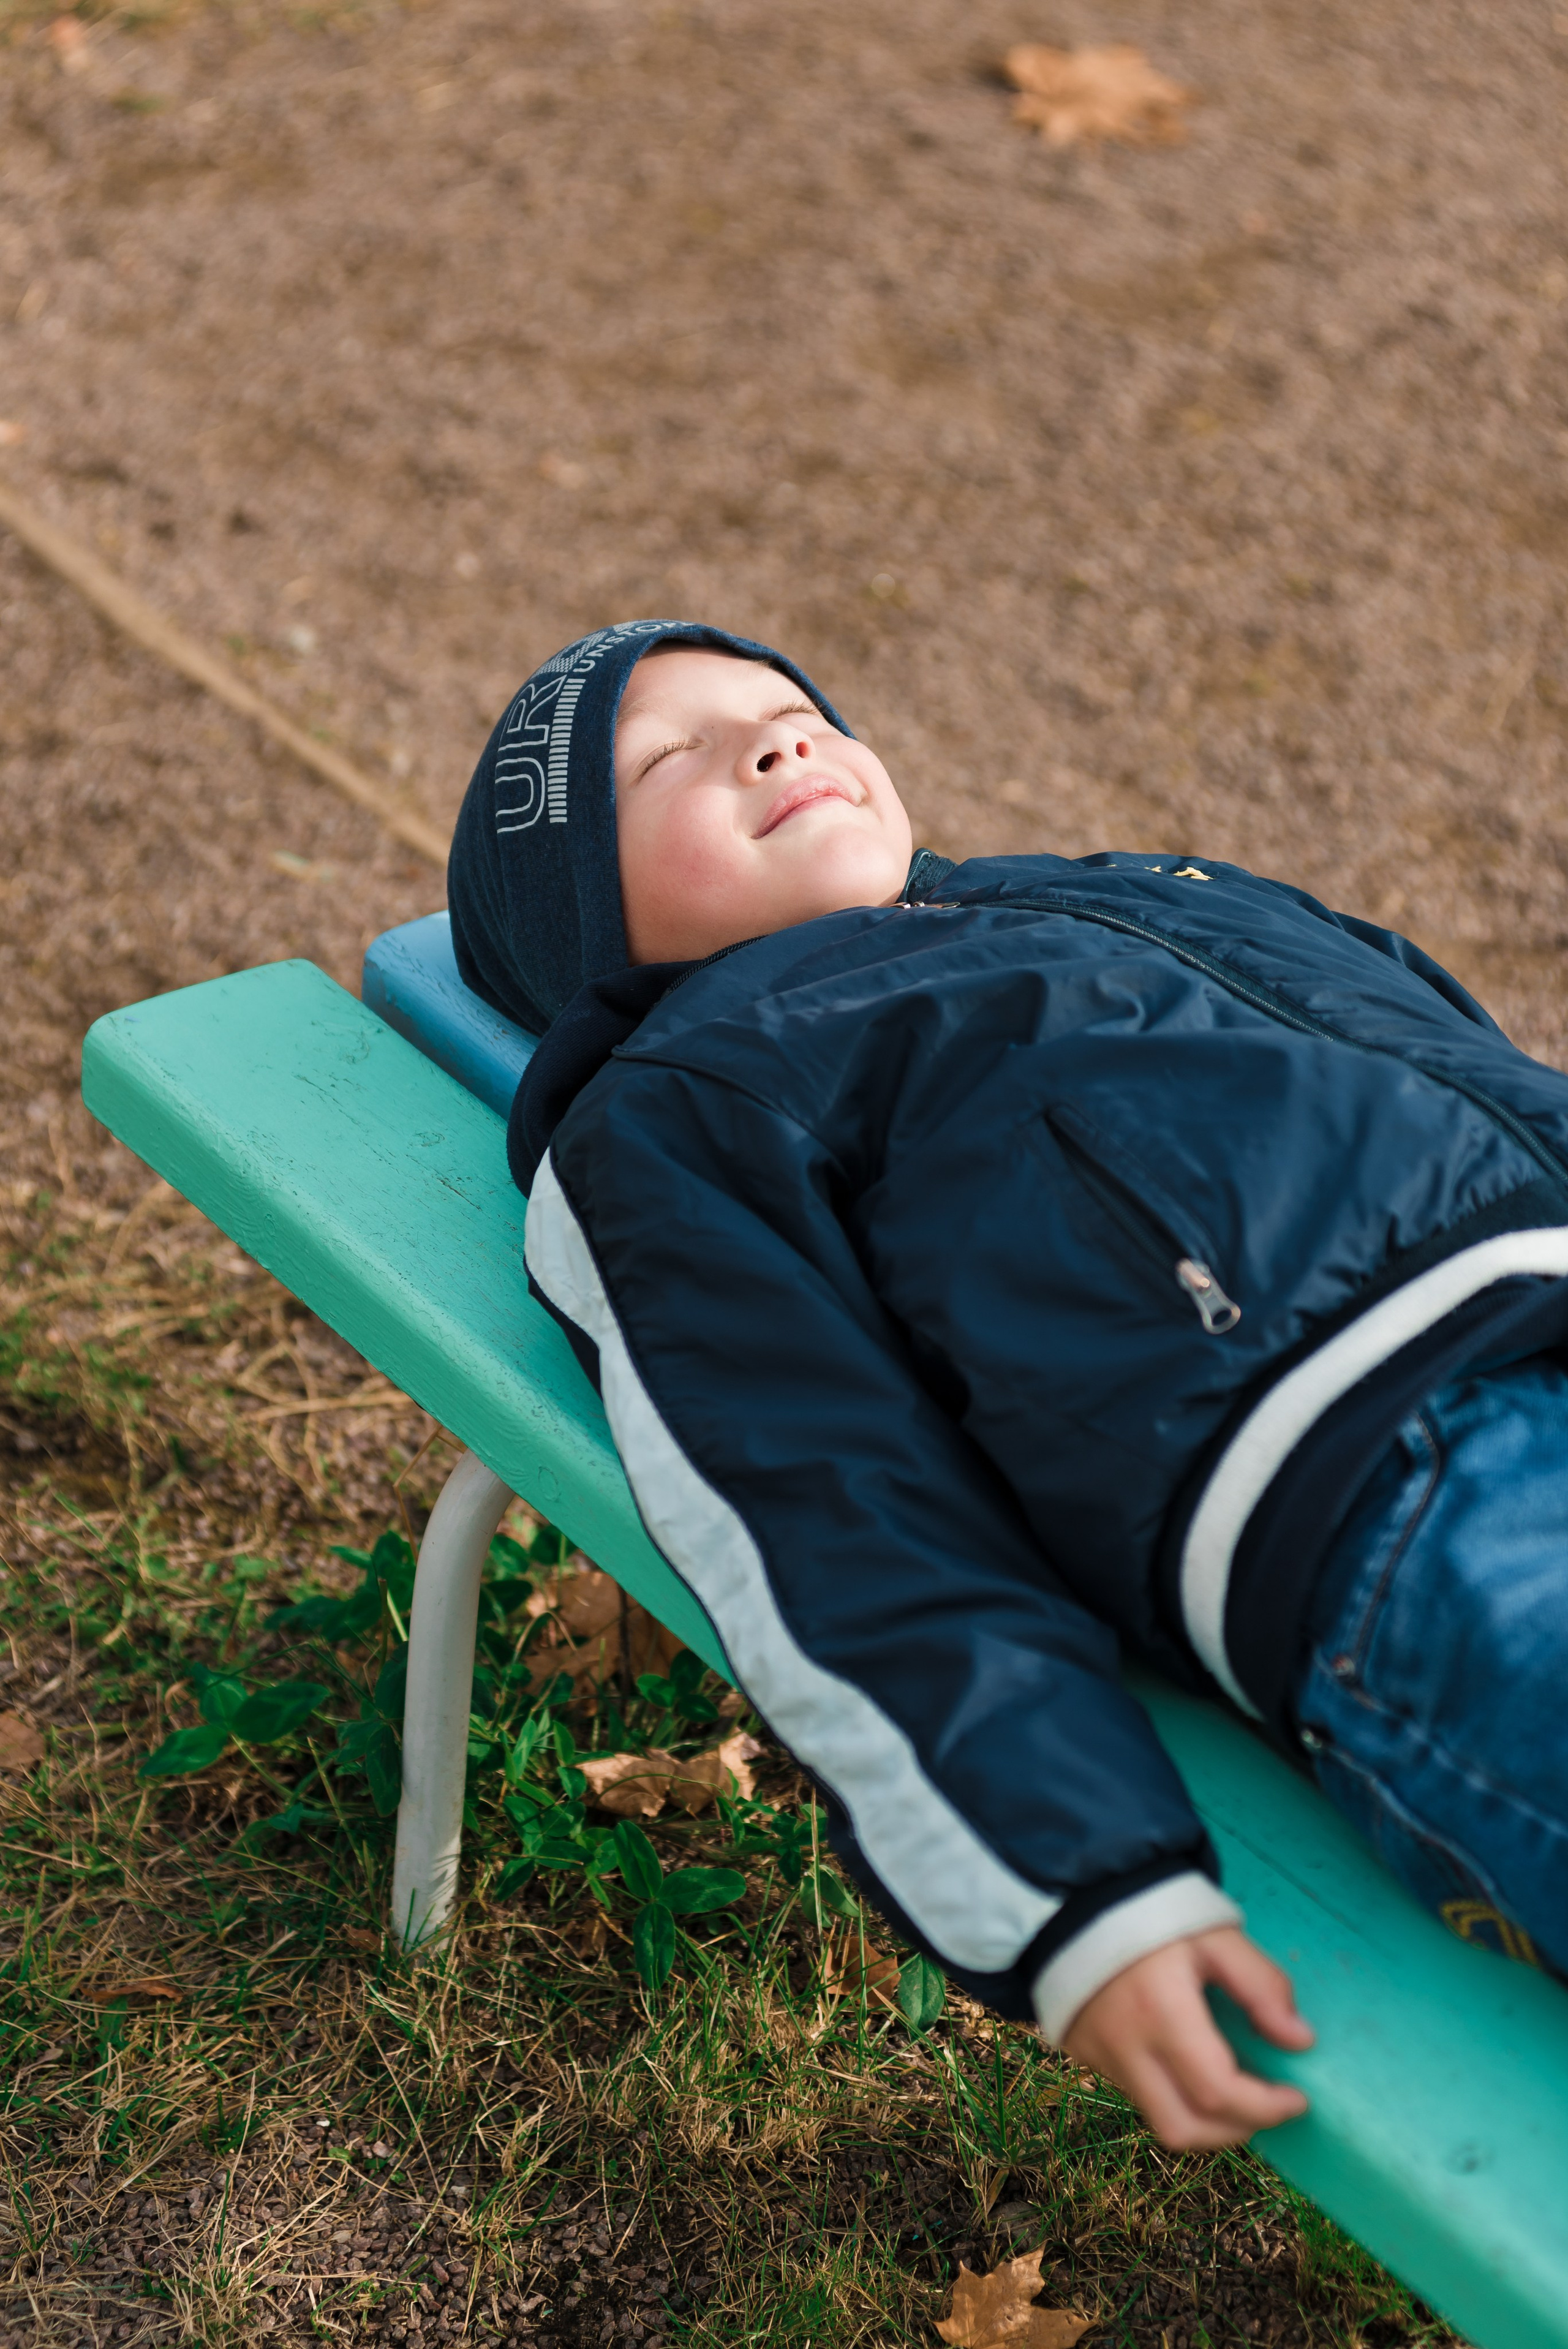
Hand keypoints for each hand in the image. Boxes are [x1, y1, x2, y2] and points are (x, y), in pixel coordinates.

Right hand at [1062, 1926, 1313, 2148]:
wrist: (1077, 1897)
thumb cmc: (1155, 1912)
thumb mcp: (1217, 1935)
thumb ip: (1262, 1985)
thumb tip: (1299, 2041)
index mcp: (1161, 2011)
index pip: (1217, 2091)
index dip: (1265, 2108)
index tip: (1297, 2099)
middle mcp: (1125, 2046)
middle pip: (1184, 2129)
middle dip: (1236, 2130)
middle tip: (1266, 2106)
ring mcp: (1099, 2055)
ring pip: (1158, 2120)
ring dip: (1205, 2121)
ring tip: (1232, 2092)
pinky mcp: (1084, 2054)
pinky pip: (1136, 2095)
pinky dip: (1172, 2096)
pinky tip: (1188, 2066)